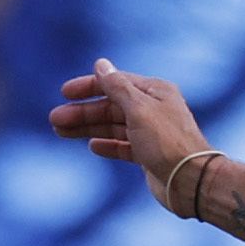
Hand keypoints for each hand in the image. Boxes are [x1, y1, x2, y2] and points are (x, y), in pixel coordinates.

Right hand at [50, 58, 212, 204]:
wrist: (190, 181)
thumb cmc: (167, 142)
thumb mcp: (138, 109)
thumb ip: (116, 87)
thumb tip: (100, 64)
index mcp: (154, 92)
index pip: (115, 83)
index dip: (89, 87)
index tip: (64, 93)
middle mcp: (153, 109)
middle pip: (110, 106)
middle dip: (82, 112)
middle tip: (55, 119)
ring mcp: (151, 133)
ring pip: (113, 126)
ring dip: (88, 128)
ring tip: (61, 132)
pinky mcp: (149, 155)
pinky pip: (123, 145)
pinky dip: (108, 144)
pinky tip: (93, 146)